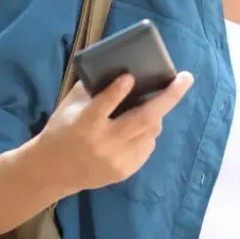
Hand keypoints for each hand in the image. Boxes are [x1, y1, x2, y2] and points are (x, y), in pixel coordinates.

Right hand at [31, 72, 193, 194]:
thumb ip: (93, 88)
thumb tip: (123, 66)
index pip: (102, 107)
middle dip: (169, 97)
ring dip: (157, 114)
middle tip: (186, 78)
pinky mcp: (124, 171)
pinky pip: (148, 145)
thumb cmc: (63, 129)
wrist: (53, 171)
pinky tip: (141, 126)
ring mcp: (116, 159)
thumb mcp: (69, 105)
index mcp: (84, 124)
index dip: (117, 92)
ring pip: (151, 130)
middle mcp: (103, 143)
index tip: (130, 76)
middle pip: (142, 119)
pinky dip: (149, 132)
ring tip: (157, 102)